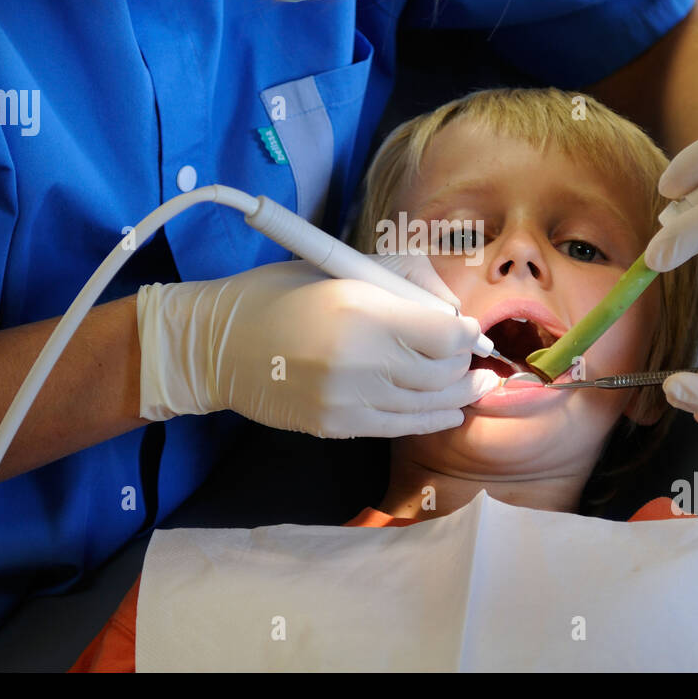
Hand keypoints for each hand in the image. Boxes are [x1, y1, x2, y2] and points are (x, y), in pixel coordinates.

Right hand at [135, 255, 499, 436]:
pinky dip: (429, 419)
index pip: (444, 334)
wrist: (218, 344)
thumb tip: (449, 311)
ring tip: (475, 389)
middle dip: (466, 368)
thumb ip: (397, 289)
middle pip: (441, 372)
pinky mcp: (336, 426)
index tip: (470, 332)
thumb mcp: (339, 271)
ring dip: (457, 396)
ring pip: (427, 404)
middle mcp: (360, 358)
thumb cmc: (279, 295)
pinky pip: (399, 426)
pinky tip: (445, 411)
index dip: (466, 336)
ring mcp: (348, 399)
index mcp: (362, 309)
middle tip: (479, 364)